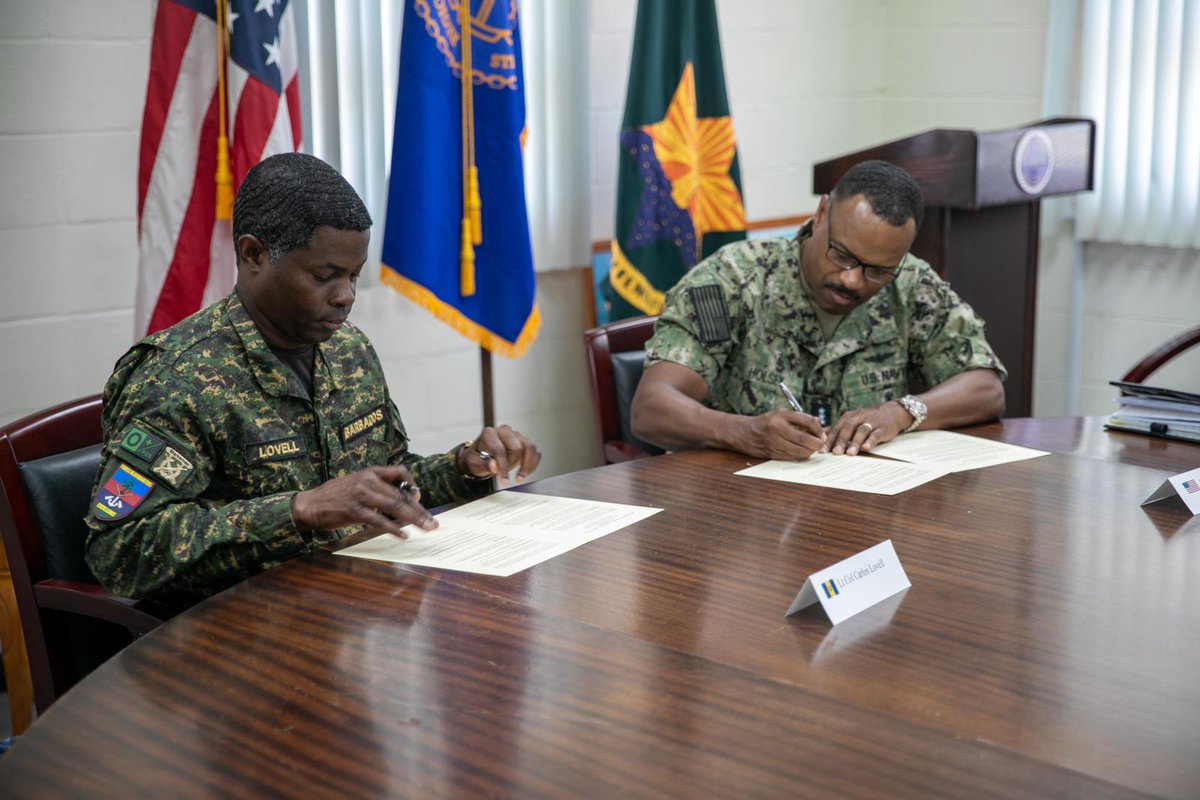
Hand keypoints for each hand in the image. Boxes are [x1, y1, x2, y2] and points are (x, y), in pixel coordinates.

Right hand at [290, 465, 436, 537]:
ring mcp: (362, 495)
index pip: (399, 471)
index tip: (418, 497)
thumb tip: (400, 504)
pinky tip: (403, 535)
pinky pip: (380, 520)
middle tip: (432, 522)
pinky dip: (394, 528)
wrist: (310, 504)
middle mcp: (368, 481)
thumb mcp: (357, 485)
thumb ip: (377, 489)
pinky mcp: (356, 511)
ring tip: (425, 528)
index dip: (412, 484)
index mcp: (370, 472)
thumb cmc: (335, 496)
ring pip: (395, 507)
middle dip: (419, 510)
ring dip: (413, 519)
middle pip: (400, 495)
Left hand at [457, 424, 540, 482]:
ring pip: (530, 448)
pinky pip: (535, 452)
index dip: (503, 467)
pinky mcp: (524, 442)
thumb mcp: (474, 464)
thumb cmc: (477, 458)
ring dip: (527, 465)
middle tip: (505, 475)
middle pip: (517, 448)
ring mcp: (516, 435)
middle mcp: (504, 431)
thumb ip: (484, 465)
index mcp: (489, 434)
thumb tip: (494, 465)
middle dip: (512, 464)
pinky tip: (525, 472)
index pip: (500, 450)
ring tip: (520, 477)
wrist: (481, 456)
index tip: (504, 481)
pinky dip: (533, 464)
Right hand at [736, 409, 826, 460]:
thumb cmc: (767, 422)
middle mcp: (778, 429)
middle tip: (821, 443)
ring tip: (812, 447)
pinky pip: (793, 457)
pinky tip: (802, 451)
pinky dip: (801, 455)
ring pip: (800, 451)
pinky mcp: (773, 454)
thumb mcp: (781, 414)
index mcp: (781, 415)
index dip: (818, 429)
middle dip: (817, 443)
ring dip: (810, 451)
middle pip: (805, 439)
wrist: (745, 433)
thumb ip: (800, 418)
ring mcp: (775, 443)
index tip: (822, 432)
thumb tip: (819, 425)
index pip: (807, 421)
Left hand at [825, 402, 910, 454]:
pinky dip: (871, 441)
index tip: (822, 450)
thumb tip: (820, 435)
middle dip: (840, 441)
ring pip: (861, 431)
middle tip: (835, 453)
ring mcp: (871, 422)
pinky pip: (876, 434)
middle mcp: (858, 418)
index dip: (829, 439)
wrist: (890, 412)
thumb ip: (837, 429)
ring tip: (850, 453)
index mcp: (848, 417)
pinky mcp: (883, 428)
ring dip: (855, 442)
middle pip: (847, 429)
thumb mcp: (851, 421)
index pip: (836, 429)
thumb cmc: (866, 420)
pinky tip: (866, 448)